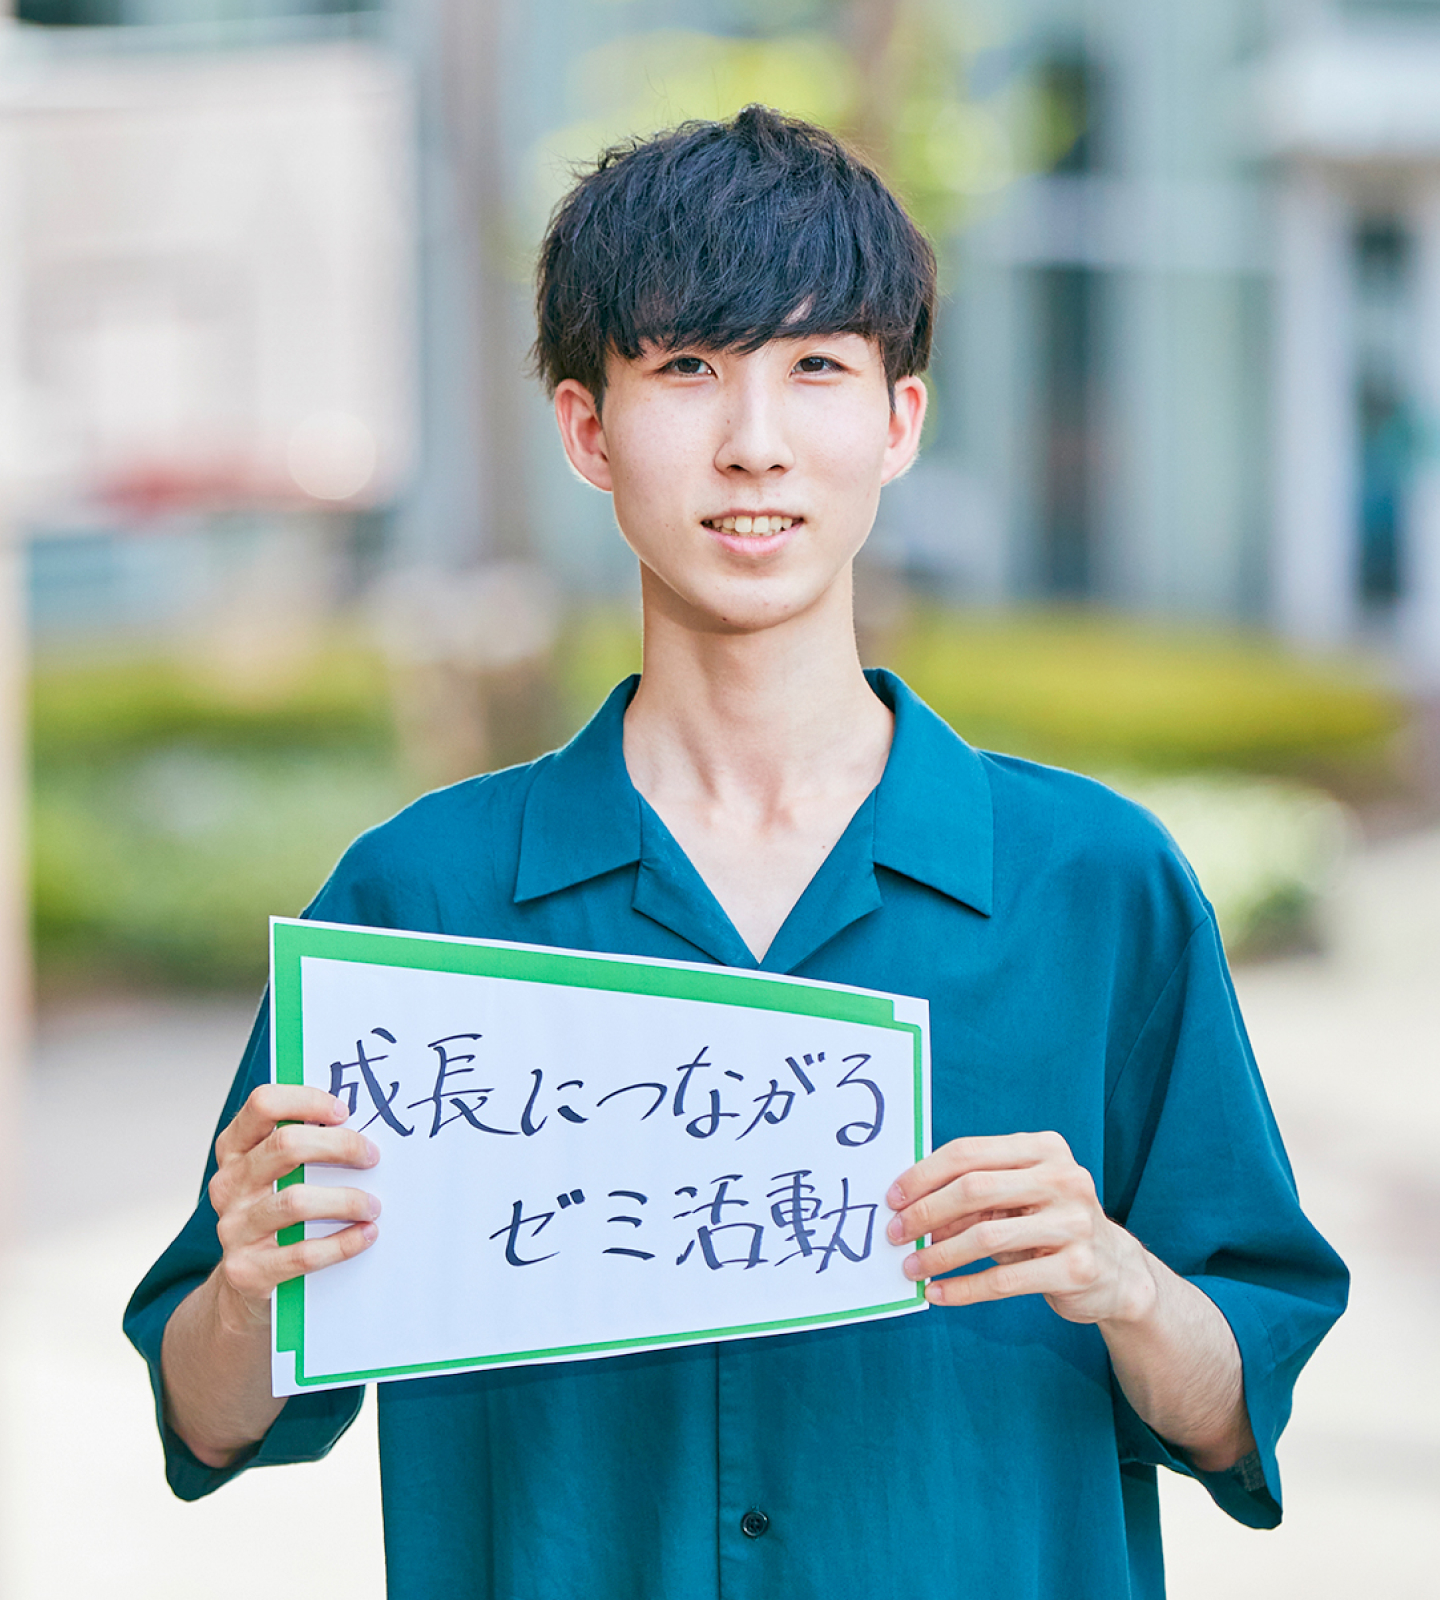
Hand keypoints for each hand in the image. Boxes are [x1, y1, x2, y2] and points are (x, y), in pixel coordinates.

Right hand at [209, 1084, 381, 1330]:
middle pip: (285, 1146)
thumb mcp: (278, 1174)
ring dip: (346, 1200)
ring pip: (296, 1201)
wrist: (244, 1284)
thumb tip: (363, 1121)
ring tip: (373, 1205)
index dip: (306, 1100)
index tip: (343, 1111)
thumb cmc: (276, 1213)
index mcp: (235, 1150)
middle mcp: (228, 1184)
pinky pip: (302, 1253)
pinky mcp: (247, 1269)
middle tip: (371, 1156)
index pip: (262, 1104)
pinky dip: (342, 1243)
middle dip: (339, 1145)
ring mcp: (234, 1227)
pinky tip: (365, 1234)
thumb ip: (304, 1145)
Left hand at [885, 1131, 1153, 1325]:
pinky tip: (938, 1294)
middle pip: (974, 1189)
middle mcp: (1063, 1178)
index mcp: (1044, 1148)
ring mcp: (1074, 1222)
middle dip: (925, 1213)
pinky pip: (1004, 1280)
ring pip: (986, 1236)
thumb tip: (910, 1210)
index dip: (924, 1174)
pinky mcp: (1077, 1268)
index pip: (969, 1152)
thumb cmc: (1051, 1225)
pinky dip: (963, 1288)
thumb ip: (973, 1195)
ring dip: (939, 1255)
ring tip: (911, 1268)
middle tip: (895, 1234)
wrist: (1116, 1271)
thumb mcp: (1017, 1198)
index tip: (893, 1197)